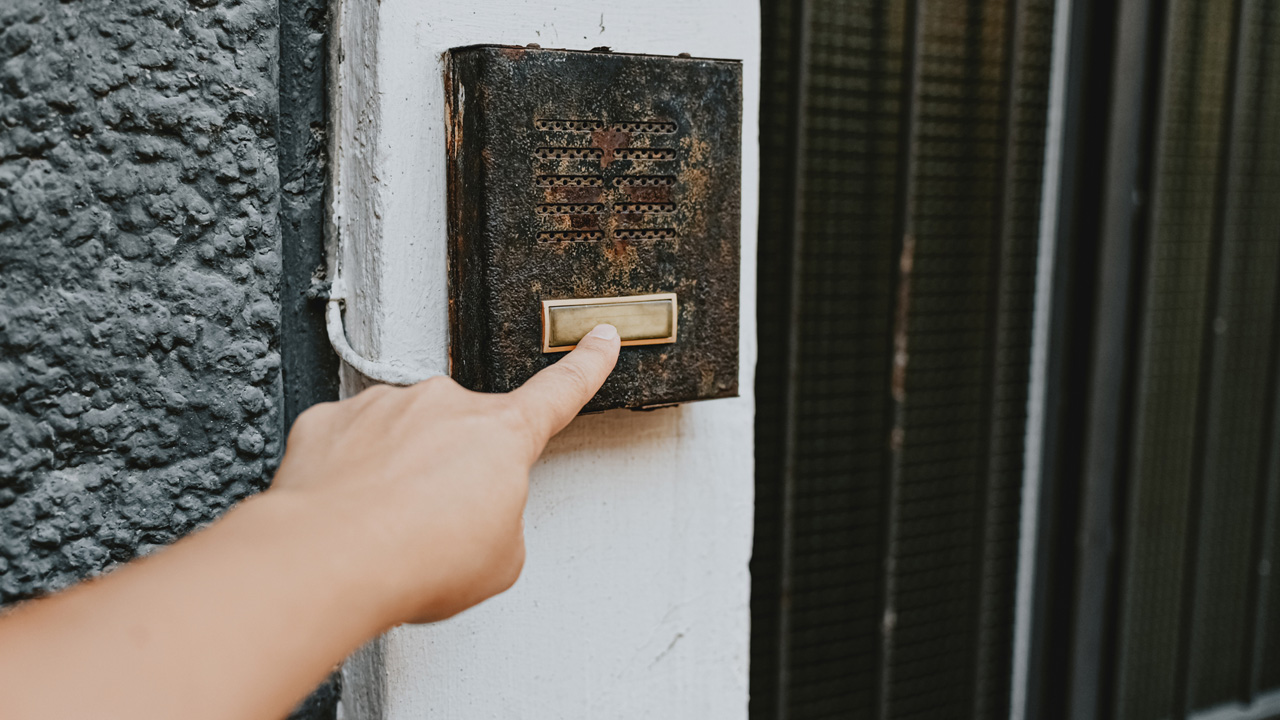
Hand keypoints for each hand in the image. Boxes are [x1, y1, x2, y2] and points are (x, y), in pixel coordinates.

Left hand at [269, 324, 620, 624]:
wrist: (334, 558)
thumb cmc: (419, 558)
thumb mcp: (499, 560)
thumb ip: (498, 523)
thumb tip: (472, 521)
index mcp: (502, 435)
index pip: (559, 393)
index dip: (585, 366)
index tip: (598, 338)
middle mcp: (445, 406)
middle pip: (462, 436)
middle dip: (452, 474)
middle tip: (435, 527)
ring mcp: (385, 407)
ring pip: (402, 438)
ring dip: (398, 475)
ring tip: (386, 528)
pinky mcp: (330, 421)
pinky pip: (348, 444)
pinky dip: (348, 476)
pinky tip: (346, 512)